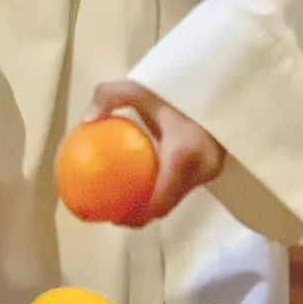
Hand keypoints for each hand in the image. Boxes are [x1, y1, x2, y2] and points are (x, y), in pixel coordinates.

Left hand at [89, 80, 226, 222]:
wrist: (216, 85)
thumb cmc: (175, 88)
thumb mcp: (141, 87)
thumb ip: (110, 96)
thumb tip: (86, 120)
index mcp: (184, 154)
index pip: (159, 200)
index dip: (137, 215)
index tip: (114, 218)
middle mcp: (201, 168)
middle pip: (167, 205)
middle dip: (141, 215)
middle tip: (115, 215)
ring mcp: (210, 170)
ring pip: (176, 197)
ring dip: (153, 205)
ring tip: (125, 206)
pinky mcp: (213, 169)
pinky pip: (184, 187)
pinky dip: (164, 192)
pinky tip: (144, 187)